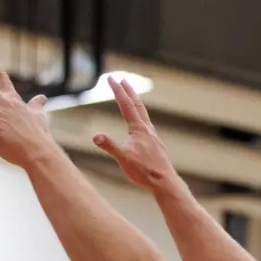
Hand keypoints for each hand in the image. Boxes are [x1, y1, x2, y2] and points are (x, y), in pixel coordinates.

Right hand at [90, 76, 178, 192]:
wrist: (165, 183)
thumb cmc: (144, 171)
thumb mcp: (123, 158)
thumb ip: (109, 146)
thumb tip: (95, 136)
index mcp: (138, 129)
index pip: (126, 104)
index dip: (117, 90)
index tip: (110, 78)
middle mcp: (148, 129)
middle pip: (137, 105)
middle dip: (128, 91)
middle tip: (122, 79)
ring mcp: (153, 136)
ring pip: (143, 114)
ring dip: (136, 103)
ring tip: (132, 98)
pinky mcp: (156, 145)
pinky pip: (147, 125)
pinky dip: (141, 118)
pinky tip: (141, 125)